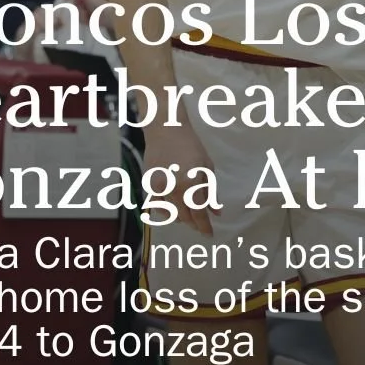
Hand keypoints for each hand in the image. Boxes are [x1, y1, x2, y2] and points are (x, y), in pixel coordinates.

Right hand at [143, 122, 218, 236]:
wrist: (166, 129)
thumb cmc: (190, 145)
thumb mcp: (206, 167)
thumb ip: (210, 192)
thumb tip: (215, 212)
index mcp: (191, 183)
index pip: (198, 213)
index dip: (205, 227)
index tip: (209, 234)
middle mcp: (173, 188)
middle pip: (185, 217)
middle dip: (195, 223)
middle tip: (202, 225)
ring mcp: (158, 188)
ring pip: (170, 215)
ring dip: (181, 217)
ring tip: (189, 212)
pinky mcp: (148, 185)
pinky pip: (156, 207)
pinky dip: (166, 211)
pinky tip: (174, 207)